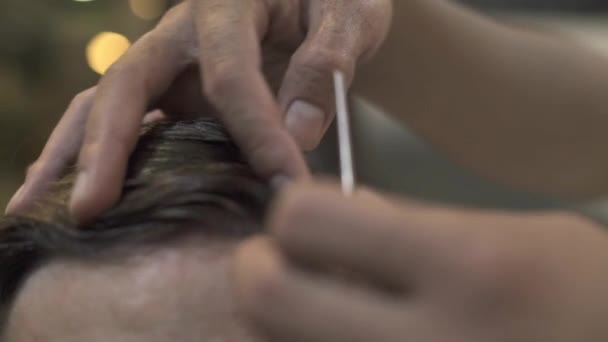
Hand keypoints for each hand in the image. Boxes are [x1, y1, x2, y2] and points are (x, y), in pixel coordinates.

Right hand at [6, 0, 391, 220]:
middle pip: (129, 82)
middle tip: (90, 206)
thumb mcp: (349, 14)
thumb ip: (327, 64)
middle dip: (110, 146)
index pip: (230, 75)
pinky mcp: (171, 89)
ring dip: (74, 153)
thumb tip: (297, 133)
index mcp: (227, 4)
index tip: (288, 183)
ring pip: (106, 101)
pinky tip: (73, 189)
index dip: (257, 132)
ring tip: (41, 203)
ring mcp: (169, 62)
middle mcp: (182, 32)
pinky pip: (124, 117)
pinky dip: (94, 152)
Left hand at [234, 182, 607, 340]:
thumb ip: (412, 224)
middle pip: (267, 298)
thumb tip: (332, 213)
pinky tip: (342, 340)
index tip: (308, 224)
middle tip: (283, 268)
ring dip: (280, 327)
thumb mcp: (515, 235)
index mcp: (466, 266)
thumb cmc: (581, 296)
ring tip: (320, 312)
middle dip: (260, 272)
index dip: (294, 214)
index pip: (306, 220)